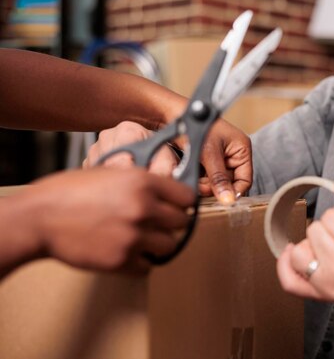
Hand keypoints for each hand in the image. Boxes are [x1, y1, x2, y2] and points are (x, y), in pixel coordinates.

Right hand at [13, 167, 194, 271]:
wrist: (39, 217)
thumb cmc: (69, 192)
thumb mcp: (111, 174)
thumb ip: (142, 183)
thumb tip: (165, 193)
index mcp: (143, 182)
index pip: (187, 197)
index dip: (181, 203)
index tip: (176, 207)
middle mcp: (143, 208)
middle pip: (182, 222)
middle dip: (170, 224)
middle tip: (157, 225)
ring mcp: (134, 236)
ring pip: (169, 245)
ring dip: (158, 244)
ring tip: (141, 240)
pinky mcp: (122, 260)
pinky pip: (147, 266)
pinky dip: (140, 263)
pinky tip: (126, 253)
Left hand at [84, 119, 252, 203]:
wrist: (172, 115)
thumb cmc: (195, 125)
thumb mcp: (209, 154)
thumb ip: (219, 178)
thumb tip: (228, 199)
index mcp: (241, 149)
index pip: (245, 180)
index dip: (234, 191)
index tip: (221, 199)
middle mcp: (233, 154)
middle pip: (230, 183)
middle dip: (215, 186)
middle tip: (201, 184)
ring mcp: (220, 158)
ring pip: (217, 182)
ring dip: (205, 183)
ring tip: (194, 174)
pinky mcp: (207, 161)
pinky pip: (207, 178)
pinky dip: (199, 178)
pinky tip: (190, 171)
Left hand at [276, 179, 333, 301]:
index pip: (332, 217)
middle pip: (314, 231)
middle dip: (329, 229)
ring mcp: (329, 288)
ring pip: (299, 252)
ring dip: (313, 246)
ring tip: (333, 249)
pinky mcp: (318, 296)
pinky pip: (288, 281)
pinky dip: (288, 266)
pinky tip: (302, 255)